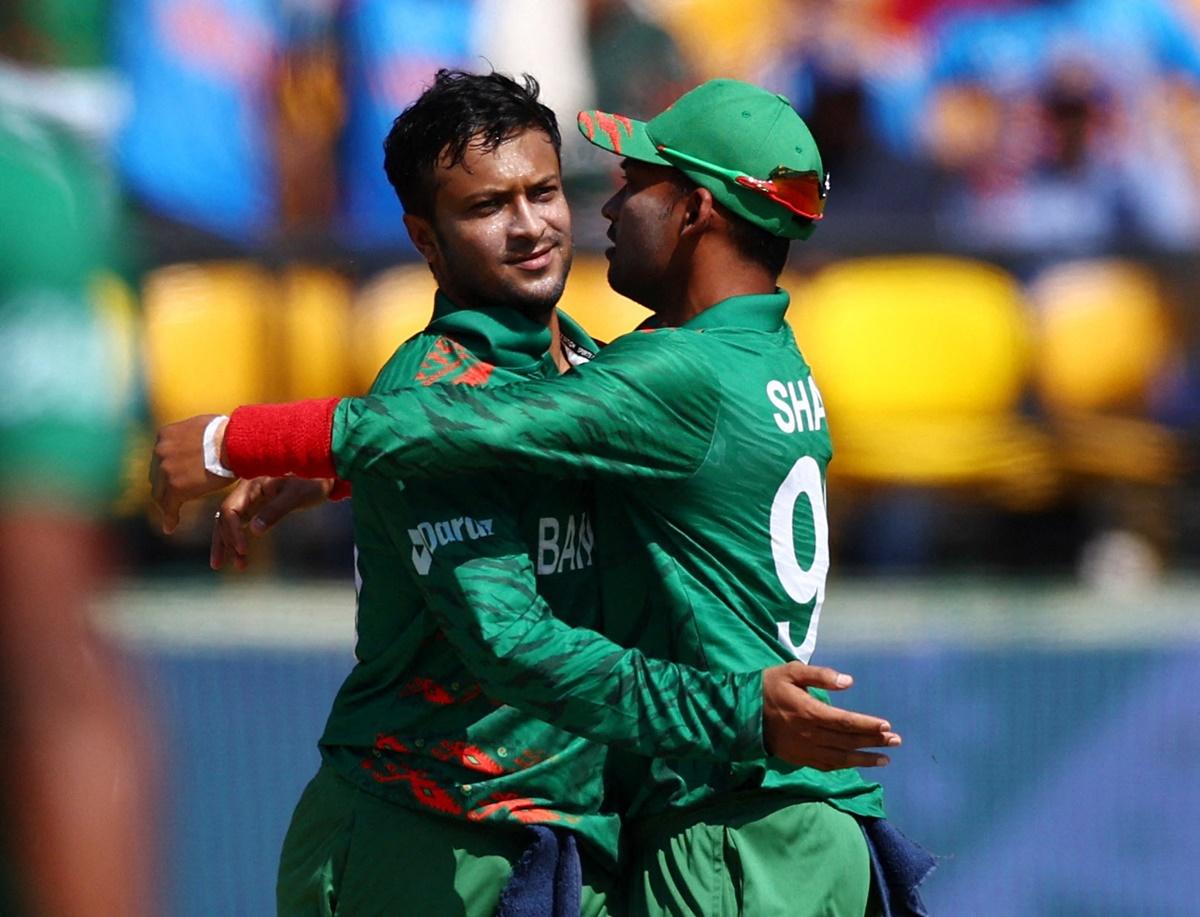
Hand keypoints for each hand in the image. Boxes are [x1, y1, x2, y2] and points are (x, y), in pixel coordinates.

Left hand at [149, 414, 231, 533]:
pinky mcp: (175, 488)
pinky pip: (168, 507)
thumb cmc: (230, 434)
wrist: (234, 443)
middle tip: (172, 495)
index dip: (167, 469)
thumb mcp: (204, 425)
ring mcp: (165, 470)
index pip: (161, 457)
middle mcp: (160, 451)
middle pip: (157, 475)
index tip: (173, 477)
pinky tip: (170, 527)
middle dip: (164, 485)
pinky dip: (169, 517)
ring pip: (160, 492)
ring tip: (171, 513)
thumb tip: (202, 435)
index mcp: (166, 435)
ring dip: (166, 502)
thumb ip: (194, 433)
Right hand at [211, 476, 334, 569]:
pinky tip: (241, 555)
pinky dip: (239, 539)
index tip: (243, 550)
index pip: (230, 509)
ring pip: (231, 523)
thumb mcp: (295, 496)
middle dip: (227, 542)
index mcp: (251, 484)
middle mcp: (246, 491)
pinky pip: (241, 524)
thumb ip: (275, 511)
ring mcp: (250, 499)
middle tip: (237, 564)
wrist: (324, 475)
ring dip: (230, 544)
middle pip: (226, 518)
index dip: (233, 531)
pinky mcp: (257, 507)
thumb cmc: (311, 482)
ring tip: (239, 566)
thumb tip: (254, 531)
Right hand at [761, 662, 900, 770]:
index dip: (867, 725)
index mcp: (810, 713)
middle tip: (896, 741)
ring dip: (864, 759)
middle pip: (848, 741)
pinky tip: (856, 764)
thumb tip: (849, 682)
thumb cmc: (768, 687)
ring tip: (884, 759)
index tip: (887, 726)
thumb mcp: (791, 671)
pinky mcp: (799, 758)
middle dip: (873, 741)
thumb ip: (820, 676)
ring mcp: (805, 750)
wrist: (741, 713)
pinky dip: (844, 766)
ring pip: (840, 758)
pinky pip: (826, 765)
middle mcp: (810, 735)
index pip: (846, 722)